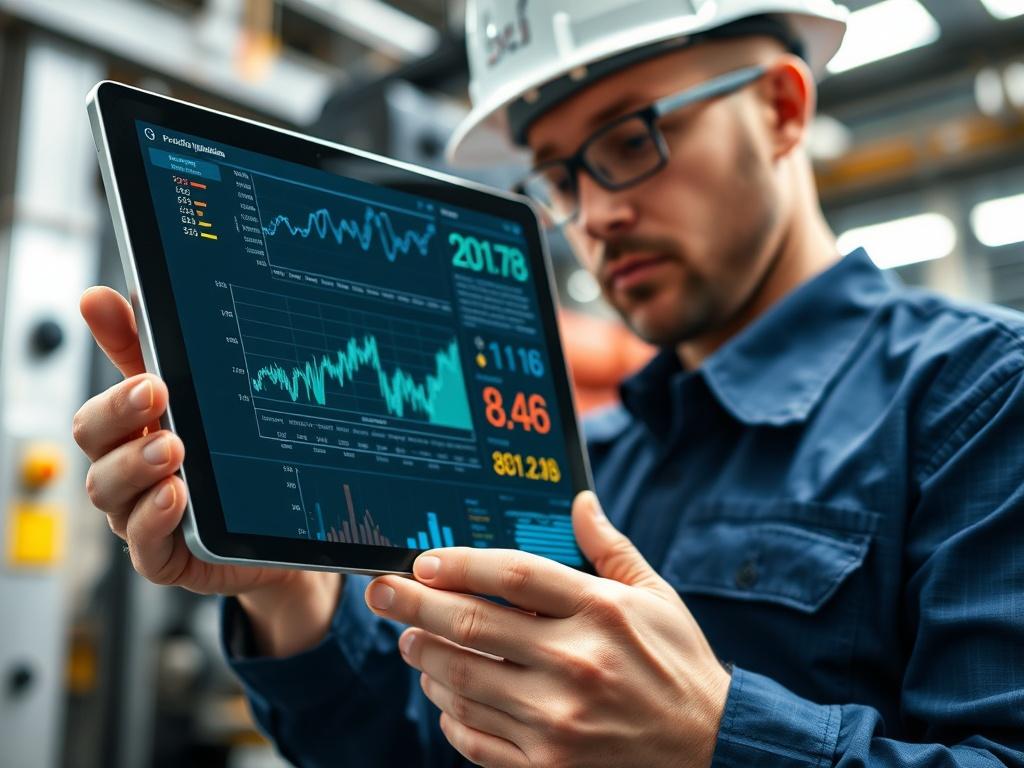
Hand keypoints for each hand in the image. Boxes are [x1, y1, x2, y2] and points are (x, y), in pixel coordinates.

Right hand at [73, 287, 339, 656]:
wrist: (275, 526)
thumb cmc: (224, 459)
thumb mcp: (195, 399)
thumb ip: (148, 353)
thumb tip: (102, 297)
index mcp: (130, 434)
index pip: (100, 410)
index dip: (115, 393)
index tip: (151, 378)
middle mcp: (127, 474)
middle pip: (95, 447)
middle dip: (122, 419)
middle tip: (159, 398)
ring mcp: (143, 516)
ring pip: (111, 494)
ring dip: (137, 468)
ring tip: (172, 449)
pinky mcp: (166, 556)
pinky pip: (144, 545)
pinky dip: (153, 519)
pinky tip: (176, 497)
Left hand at [363, 491, 730, 767]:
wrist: (710, 752)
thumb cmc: (679, 666)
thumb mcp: (657, 599)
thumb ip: (611, 549)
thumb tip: (580, 500)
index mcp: (603, 612)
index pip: (513, 574)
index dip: (460, 562)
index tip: (424, 561)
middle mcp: (577, 664)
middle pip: (472, 624)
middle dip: (414, 604)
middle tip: (381, 593)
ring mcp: (559, 721)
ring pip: (463, 681)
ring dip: (424, 656)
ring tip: (408, 640)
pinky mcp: (548, 767)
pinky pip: (475, 738)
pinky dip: (448, 713)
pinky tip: (441, 692)